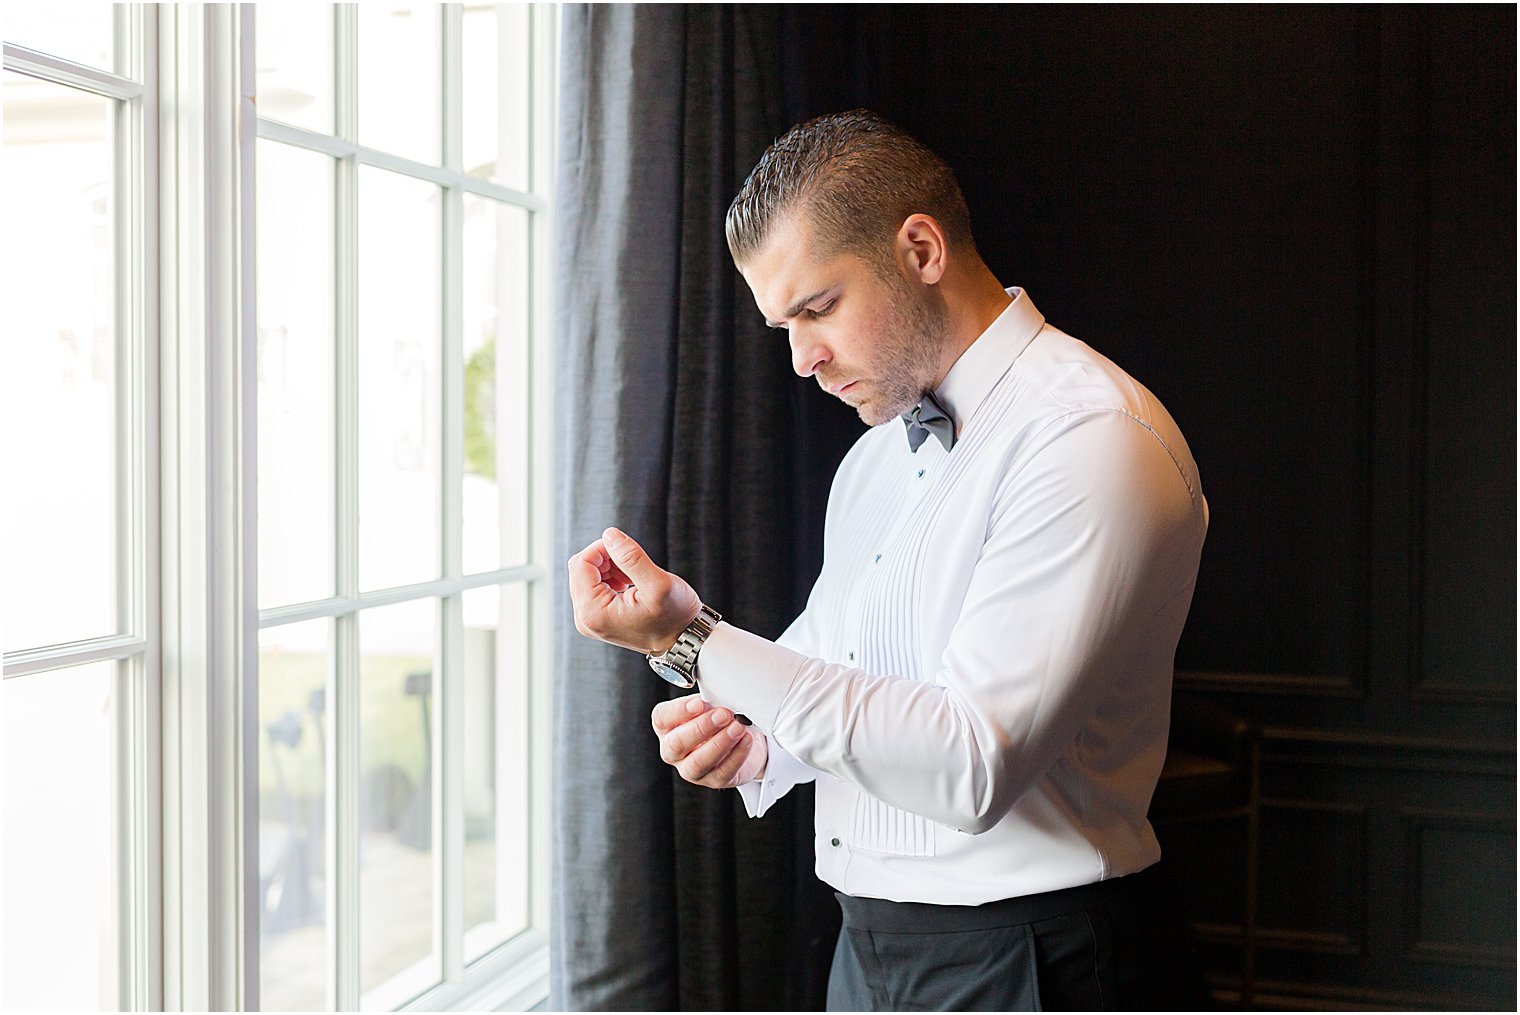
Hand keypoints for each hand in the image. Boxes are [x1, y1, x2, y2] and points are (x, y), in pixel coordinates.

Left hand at [568, 527, 701, 653]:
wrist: (684, 640)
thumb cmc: (675, 617)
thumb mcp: (658, 584)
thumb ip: (631, 557)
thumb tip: (609, 535)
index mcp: (593, 613)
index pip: (580, 564)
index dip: (602, 548)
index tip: (626, 548)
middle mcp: (586, 619)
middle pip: (581, 568)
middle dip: (606, 558)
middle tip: (634, 562)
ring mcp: (590, 620)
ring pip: (587, 574)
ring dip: (610, 566)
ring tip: (634, 575)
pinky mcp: (598, 617)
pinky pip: (594, 586)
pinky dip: (611, 576)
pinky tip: (630, 582)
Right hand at [652, 695, 767, 789]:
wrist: (745, 738)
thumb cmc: (722, 717)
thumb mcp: (712, 702)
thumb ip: (709, 696)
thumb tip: (719, 688)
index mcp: (667, 726)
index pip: (662, 718)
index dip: (679, 711)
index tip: (699, 703)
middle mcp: (674, 750)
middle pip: (677, 744)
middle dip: (702, 728)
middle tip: (723, 714)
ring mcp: (691, 769)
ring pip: (698, 762)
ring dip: (720, 743)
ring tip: (738, 727)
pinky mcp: (714, 780)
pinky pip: (723, 772)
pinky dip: (737, 755)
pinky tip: (746, 740)